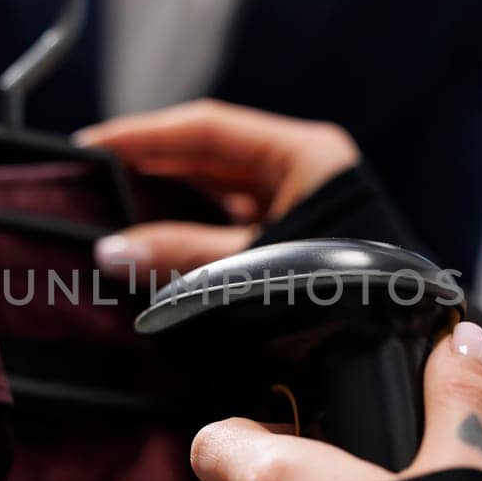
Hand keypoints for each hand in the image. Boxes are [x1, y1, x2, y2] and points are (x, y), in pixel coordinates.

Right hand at [74, 100, 359, 275]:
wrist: (393, 352)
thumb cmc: (341, 298)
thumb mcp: (253, 268)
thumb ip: (182, 255)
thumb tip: (111, 250)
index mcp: (305, 155)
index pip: (207, 128)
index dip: (144, 135)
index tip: (90, 144)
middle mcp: (305, 169)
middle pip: (211, 155)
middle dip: (151, 165)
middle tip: (89, 174)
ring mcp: (302, 203)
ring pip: (220, 190)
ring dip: (169, 198)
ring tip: (110, 204)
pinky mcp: (297, 238)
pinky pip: (234, 222)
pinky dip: (194, 229)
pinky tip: (155, 240)